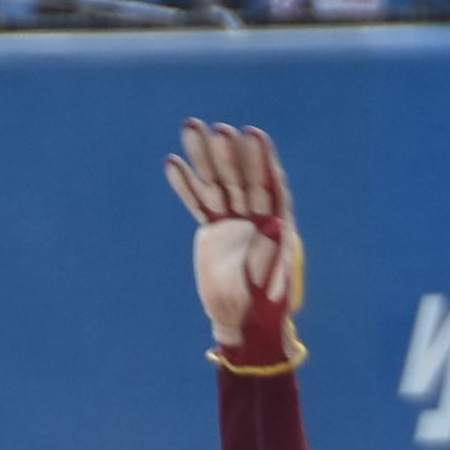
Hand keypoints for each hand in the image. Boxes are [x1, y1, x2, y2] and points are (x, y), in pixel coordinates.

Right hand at [163, 119, 304, 370]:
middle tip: (218, 128)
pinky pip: (198, 202)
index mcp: (277, 224)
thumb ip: (270, 253)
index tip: (253, 133)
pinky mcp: (213, 229)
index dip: (261, 159)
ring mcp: (233, 220)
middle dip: (230, 154)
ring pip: (217, 184)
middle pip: (242, 178)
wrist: (240, 322)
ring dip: (204, 158)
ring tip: (190, 127)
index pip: (269, 185)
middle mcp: (256, 216)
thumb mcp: (266, 284)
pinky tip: (173, 162)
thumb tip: (275, 222)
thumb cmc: (261, 308)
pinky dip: (186, 185)